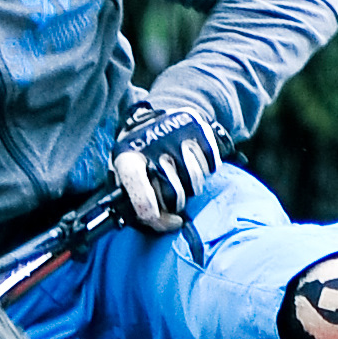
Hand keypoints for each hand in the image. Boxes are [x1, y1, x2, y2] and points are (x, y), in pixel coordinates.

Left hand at [109, 102, 222, 231]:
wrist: (158, 115)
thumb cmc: (142, 157)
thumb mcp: (126, 176)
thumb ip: (137, 201)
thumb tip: (163, 223)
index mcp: (126, 158)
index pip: (140, 192)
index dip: (156, 215)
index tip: (173, 222)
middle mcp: (151, 144)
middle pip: (174, 192)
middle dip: (177, 201)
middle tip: (173, 196)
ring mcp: (175, 135)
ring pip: (195, 179)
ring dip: (193, 185)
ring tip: (183, 176)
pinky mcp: (197, 129)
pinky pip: (211, 164)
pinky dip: (207, 168)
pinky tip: (194, 161)